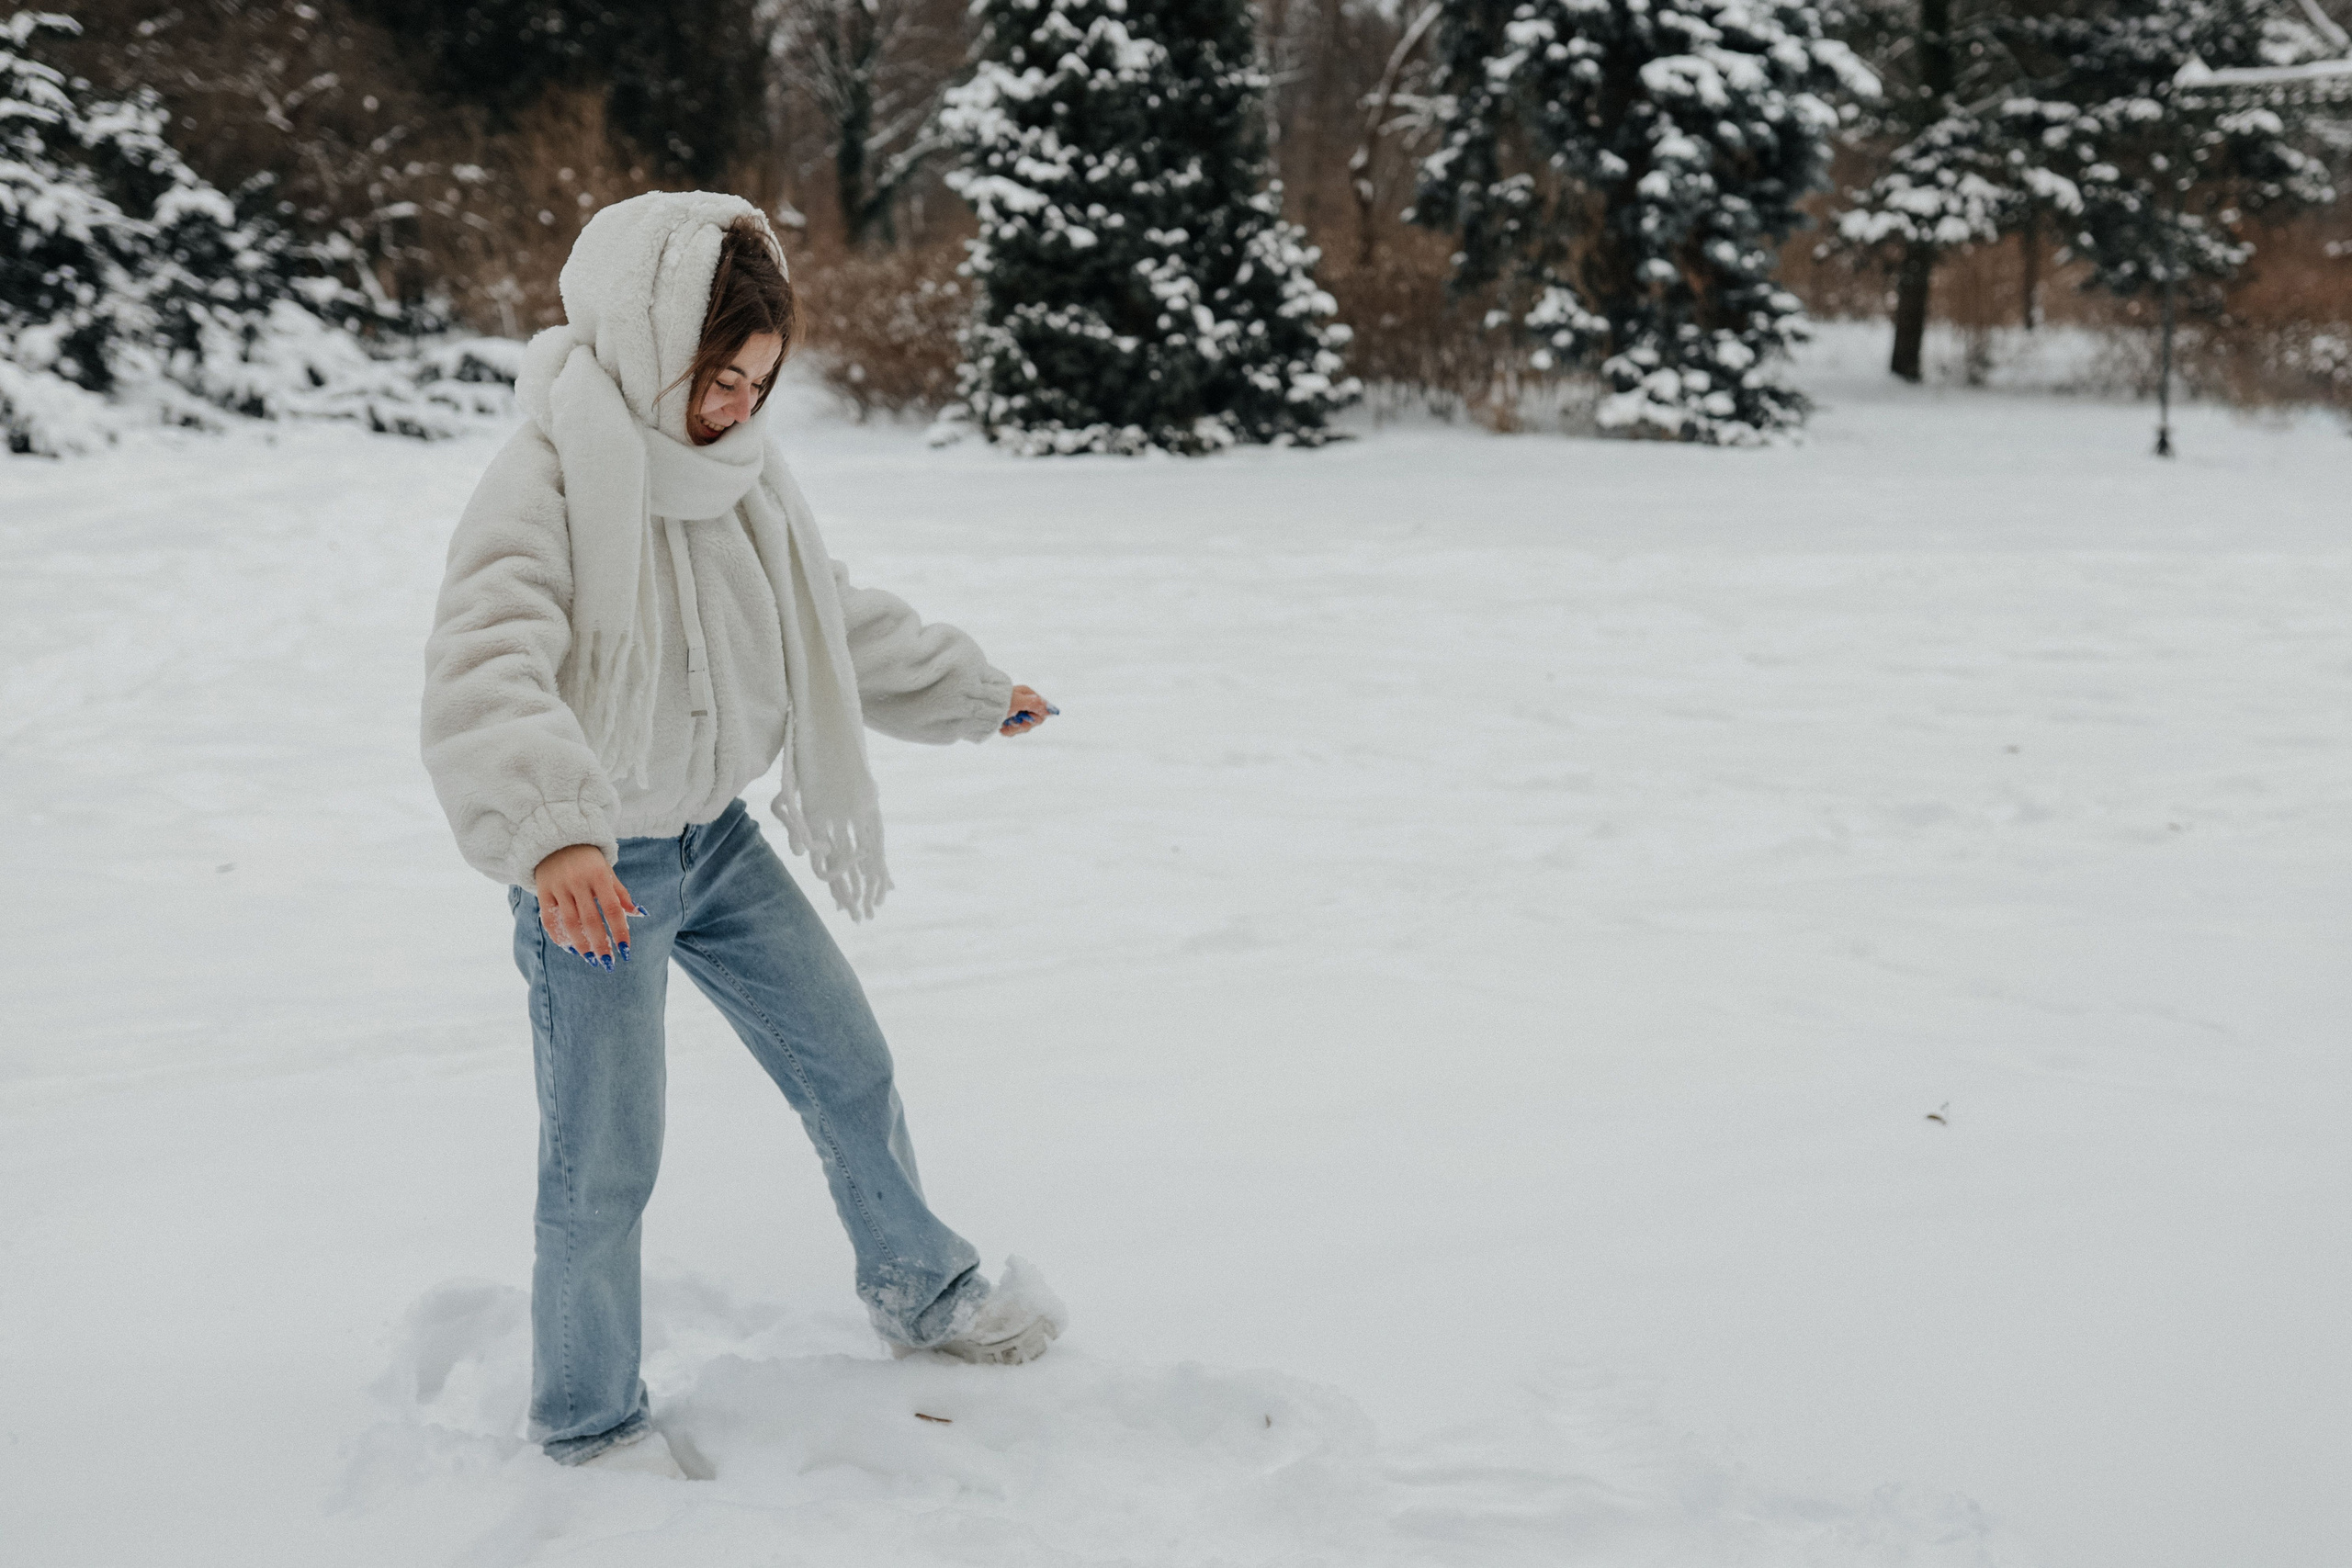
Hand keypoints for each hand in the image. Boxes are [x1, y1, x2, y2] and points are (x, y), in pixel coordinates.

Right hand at [532, 843, 642, 969]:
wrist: (556, 839)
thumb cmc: (588, 860)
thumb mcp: (607, 871)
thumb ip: (621, 893)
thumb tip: (639, 914)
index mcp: (598, 875)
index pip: (612, 908)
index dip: (619, 931)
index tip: (626, 951)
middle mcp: (578, 881)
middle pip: (590, 920)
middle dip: (600, 944)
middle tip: (608, 963)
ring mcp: (558, 886)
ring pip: (569, 922)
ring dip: (581, 944)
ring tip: (591, 959)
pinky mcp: (542, 891)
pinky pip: (549, 919)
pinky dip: (559, 936)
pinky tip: (569, 948)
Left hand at [1000, 685, 1056, 736]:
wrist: (977, 706)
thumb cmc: (997, 701)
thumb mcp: (1017, 702)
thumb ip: (1035, 704)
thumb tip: (1052, 710)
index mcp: (1027, 695)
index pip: (1042, 710)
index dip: (1036, 718)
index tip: (1028, 718)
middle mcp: (1023, 703)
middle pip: (1034, 721)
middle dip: (1023, 725)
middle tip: (1013, 721)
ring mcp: (1016, 712)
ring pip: (1024, 728)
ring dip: (1014, 729)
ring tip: (1004, 724)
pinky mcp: (1008, 720)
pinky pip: (1014, 731)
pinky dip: (1007, 731)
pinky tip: (1001, 727)